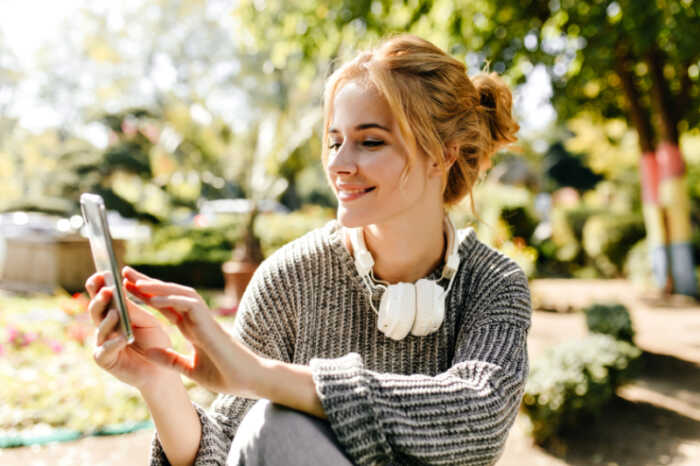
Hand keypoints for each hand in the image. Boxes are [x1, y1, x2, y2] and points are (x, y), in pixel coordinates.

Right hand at [86, 272, 173, 390]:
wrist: (161, 368)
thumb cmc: (154, 340)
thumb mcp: (146, 321)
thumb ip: (132, 309)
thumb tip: (116, 290)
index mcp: (113, 312)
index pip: (101, 295)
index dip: (99, 284)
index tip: (102, 273)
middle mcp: (104, 326)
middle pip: (96, 310)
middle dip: (100, 299)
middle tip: (107, 291)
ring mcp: (102, 342)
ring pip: (99, 328)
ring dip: (107, 320)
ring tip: (116, 313)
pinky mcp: (104, 359)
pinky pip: (105, 350)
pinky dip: (113, 343)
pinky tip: (123, 338)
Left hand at [122, 267, 263, 396]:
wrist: (250, 380)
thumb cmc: (226, 376)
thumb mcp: (191, 369)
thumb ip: (171, 360)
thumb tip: (148, 352)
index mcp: (192, 329)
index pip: (167, 306)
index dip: (147, 296)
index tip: (127, 288)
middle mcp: (197, 319)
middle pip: (169, 294)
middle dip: (147, 283)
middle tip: (124, 272)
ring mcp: (204, 319)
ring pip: (179, 293)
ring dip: (157, 286)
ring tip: (134, 281)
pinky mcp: (210, 323)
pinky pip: (188, 304)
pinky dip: (171, 299)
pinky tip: (152, 298)